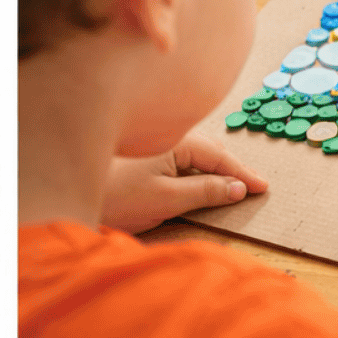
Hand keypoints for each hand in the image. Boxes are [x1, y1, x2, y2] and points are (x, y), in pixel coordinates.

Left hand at [101, 133, 268, 234]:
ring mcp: (152, 144)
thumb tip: (238, 188)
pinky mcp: (142, 155)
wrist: (74, 191)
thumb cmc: (117, 198)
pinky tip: (198, 180)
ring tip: (231, 183)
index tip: (263, 188)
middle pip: (209, 150)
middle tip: (253, 186)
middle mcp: (165, 137)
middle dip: (231, 167)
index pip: (219, 157)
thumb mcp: (166, 200)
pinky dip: (196, 168)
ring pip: (193, 153)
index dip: (243, 174)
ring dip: (213, 167)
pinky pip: (179, 157)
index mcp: (174, 142)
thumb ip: (204, 192)